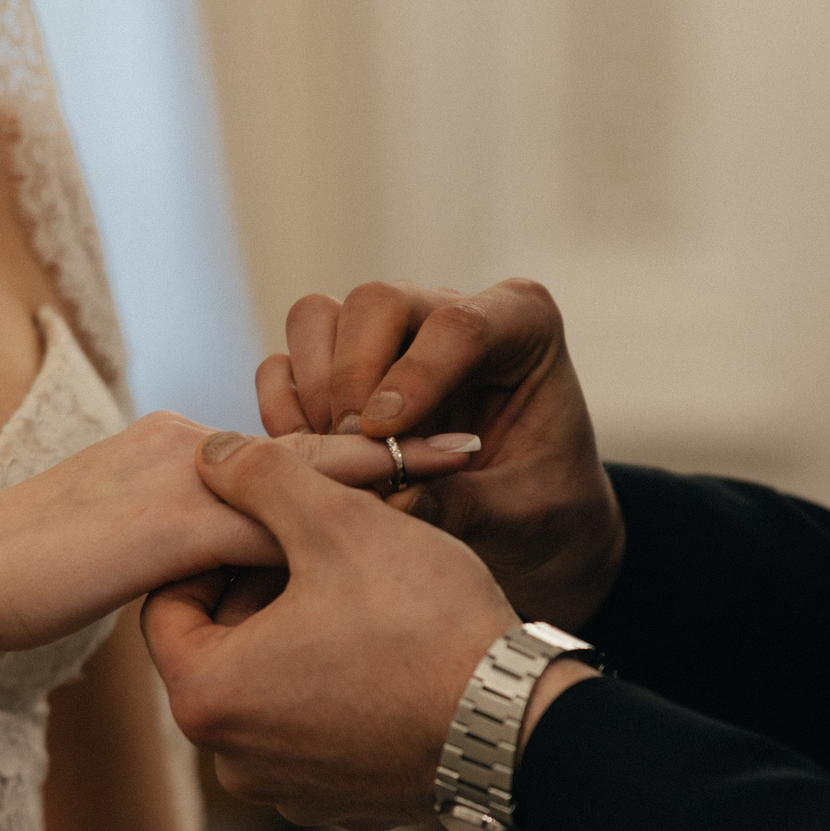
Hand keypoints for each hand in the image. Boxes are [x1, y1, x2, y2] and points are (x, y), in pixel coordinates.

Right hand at [0, 412, 481, 657]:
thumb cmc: (18, 592)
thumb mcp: (107, 566)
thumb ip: (163, 560)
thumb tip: (200, 585)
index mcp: (166, 456)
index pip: (274, 458)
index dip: (346, 459)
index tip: (415, 460)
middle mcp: (180, 447)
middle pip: (305, 447)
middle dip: (389, 443)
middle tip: (472, 444)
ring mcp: (180, 476)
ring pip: (305, 469)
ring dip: (386, 463)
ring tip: (466, 459)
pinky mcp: (178, 519)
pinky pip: (281, 516)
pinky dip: (346, 514)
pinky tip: (405, 515)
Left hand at [143, 432, 520, 826]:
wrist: (513, 723)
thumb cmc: (422, 622)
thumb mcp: (336, 522)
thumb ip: (260, 477)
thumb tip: (212, 455)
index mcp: (207, 696)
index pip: (167, 607)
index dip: (213, 552)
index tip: (266, 528)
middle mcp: (231, 762)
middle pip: (219, 652)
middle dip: (258, 597)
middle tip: (319, 552)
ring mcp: (288, 792)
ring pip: (270, 693)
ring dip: (299, 642)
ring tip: (357, 599)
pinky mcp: (341, 807)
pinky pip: (317, 734)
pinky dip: (337, 693)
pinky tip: (386, 657)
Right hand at [259, 279, 625, 629]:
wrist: (530, 526)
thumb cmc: (544, 511)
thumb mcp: (520, 516)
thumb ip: (463, 506)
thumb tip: (393, 501)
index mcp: (520, 326)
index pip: (457, 324)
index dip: (414, 377)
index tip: (385, 434)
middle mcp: (446, 313)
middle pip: (373, 303)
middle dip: (352, 378)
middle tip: (353, 449)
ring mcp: (389, 337)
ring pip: (317, 319)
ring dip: (313, 390)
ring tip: (333, 456)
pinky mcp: (341, 371)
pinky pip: (286, 365)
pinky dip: (285, 409)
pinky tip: (312, 461)